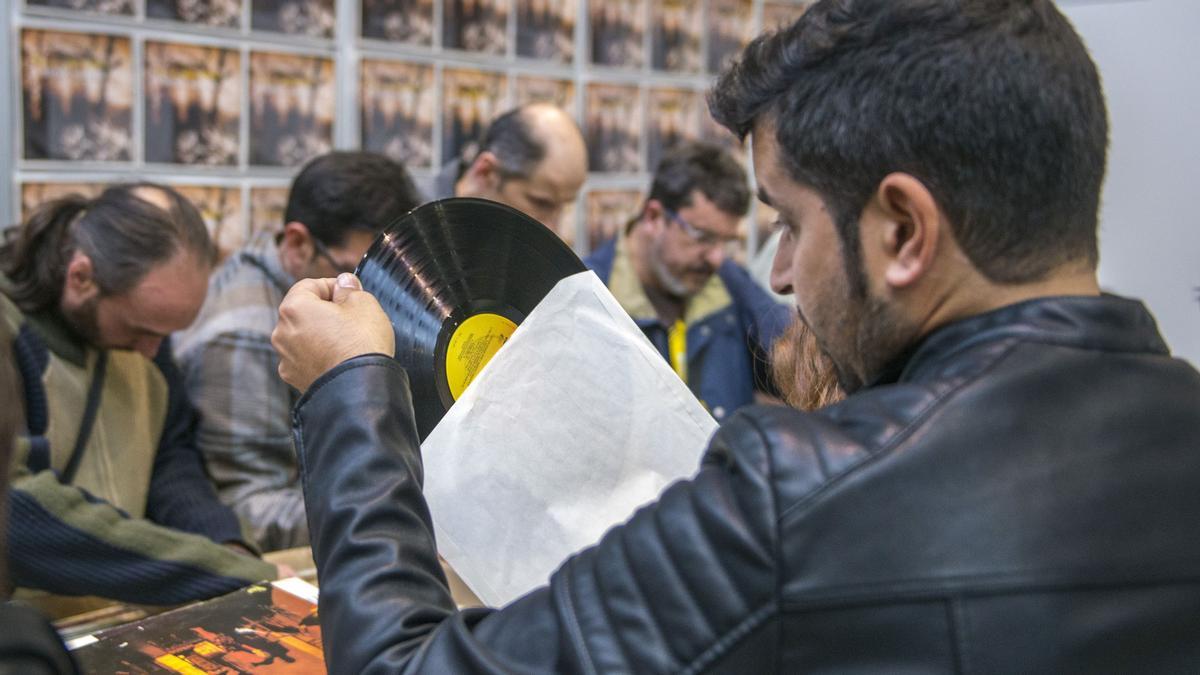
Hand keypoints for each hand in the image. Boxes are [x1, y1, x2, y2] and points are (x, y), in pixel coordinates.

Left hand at [272, 273, 394, 392]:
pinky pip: (306, 358)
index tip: (351, 294)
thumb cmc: (362, 342)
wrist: (360, 390)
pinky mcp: (294, 378)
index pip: (310, 285)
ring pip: (304, 336)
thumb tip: (344, 283)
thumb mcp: (364, 303)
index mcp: (294, 307)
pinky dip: (319, 355)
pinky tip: (339, 359)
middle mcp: (282, 332)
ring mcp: (286, 358)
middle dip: (325, 311)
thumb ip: (350, 289)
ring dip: (321, 334)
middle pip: (303, 311)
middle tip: (352, 317)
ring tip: (347, 341)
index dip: (333, 286)